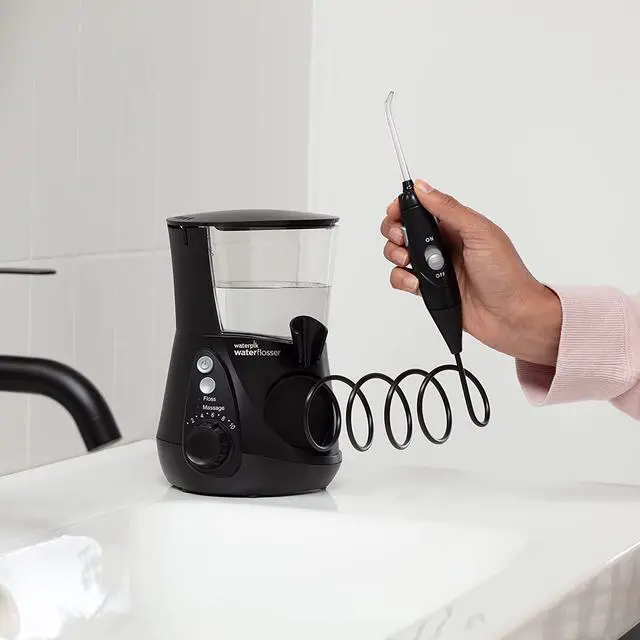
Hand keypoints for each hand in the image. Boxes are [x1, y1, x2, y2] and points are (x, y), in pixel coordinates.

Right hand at [380, 179, 561, 365]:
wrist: (512, 316)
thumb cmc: (506, 274)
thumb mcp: (479, 232)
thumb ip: (449, 209)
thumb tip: (423, 187)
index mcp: (456, 225)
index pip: (421, 208)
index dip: (403, 207)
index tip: (395, 212)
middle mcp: (443, 244)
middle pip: (403, 229)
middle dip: (394, 231)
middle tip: (402, 239)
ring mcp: (435, 267)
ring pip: (399, 254)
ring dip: (396, 256)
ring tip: (411, 263)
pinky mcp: (430, 289)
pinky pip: (403, 280)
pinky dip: (402, 280)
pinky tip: (416, 283)